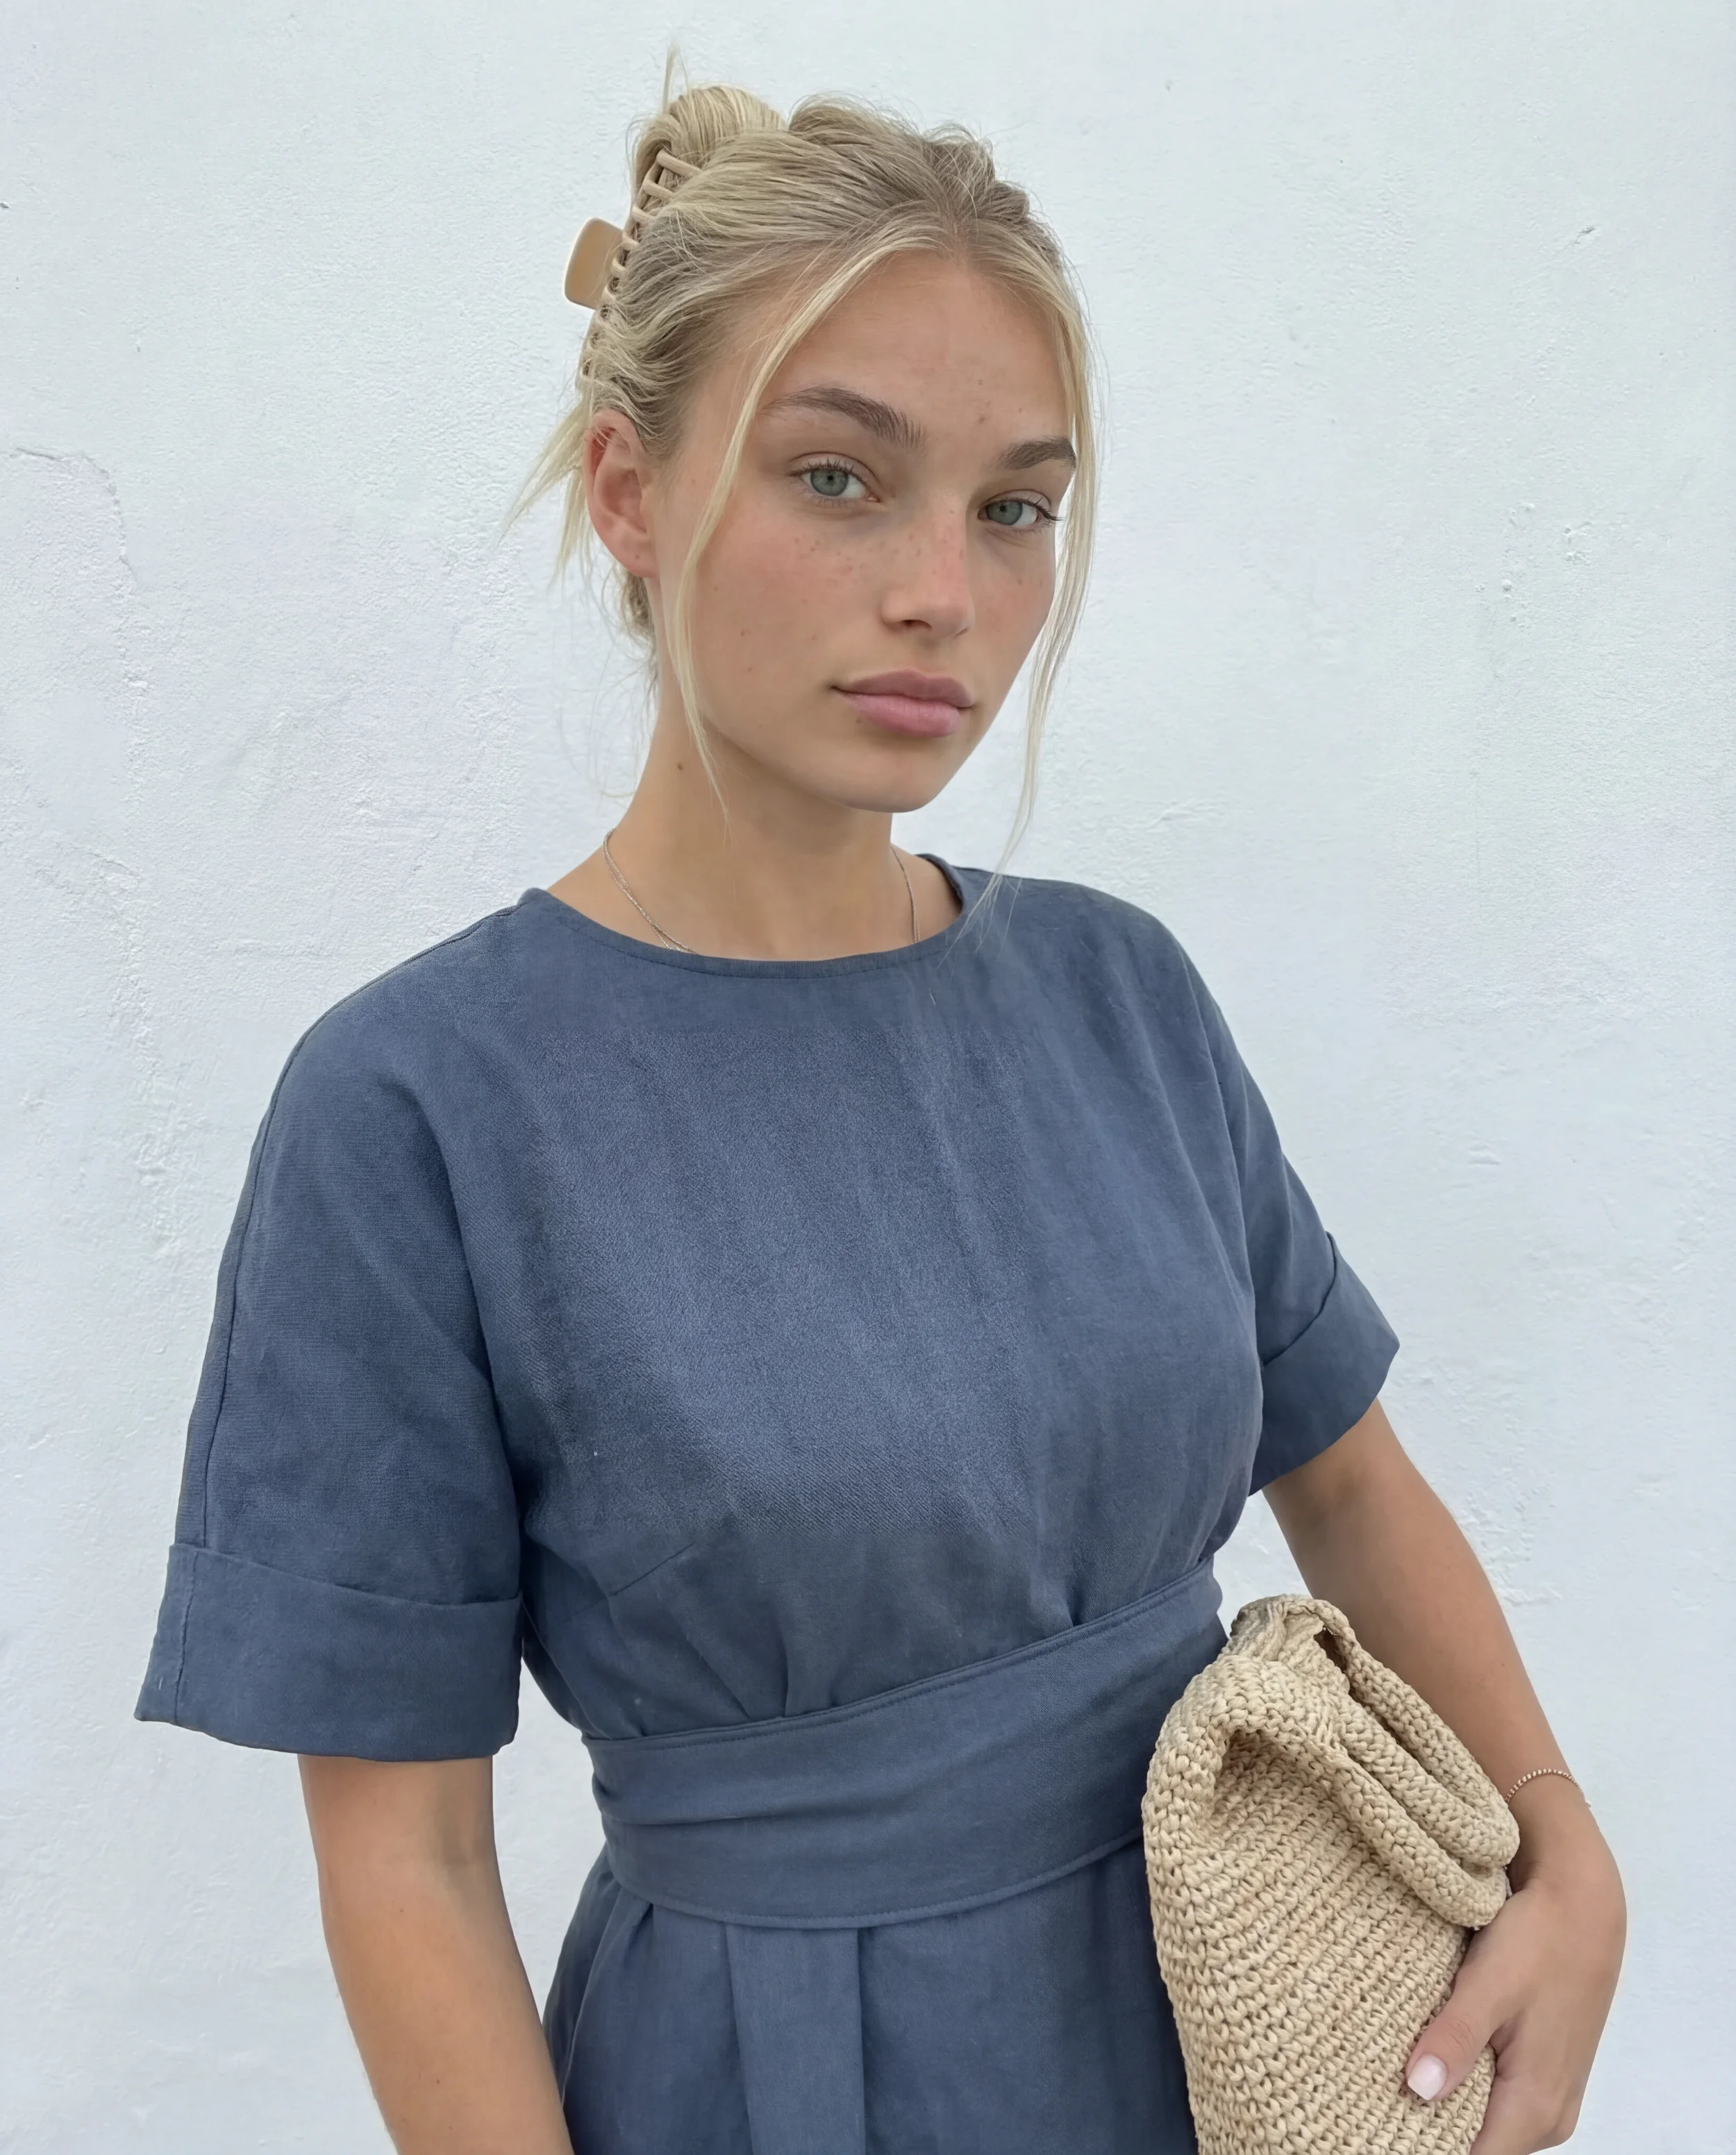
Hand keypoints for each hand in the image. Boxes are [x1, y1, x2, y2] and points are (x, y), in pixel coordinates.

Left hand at [1405, 1812, 1624, 2152]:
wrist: (1583, 1906)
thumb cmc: (1538, 1942)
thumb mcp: (1488, 1985)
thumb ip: (1455, 2039)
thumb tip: (1417, 2090)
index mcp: (1535, 2107)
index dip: (1423, 2147)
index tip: (1378, 2125)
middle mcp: (1549, 2118)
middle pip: (1480, 2149)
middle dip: (1428, 2132)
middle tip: (1375, 2098)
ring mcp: (1551, 2098)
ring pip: (1489, 2128)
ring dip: (1445, 2112)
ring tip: (1393, 2081)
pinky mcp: (1546, 2075)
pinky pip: (1500, 2105)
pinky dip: (1466, 2092)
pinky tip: (1432, 2063)